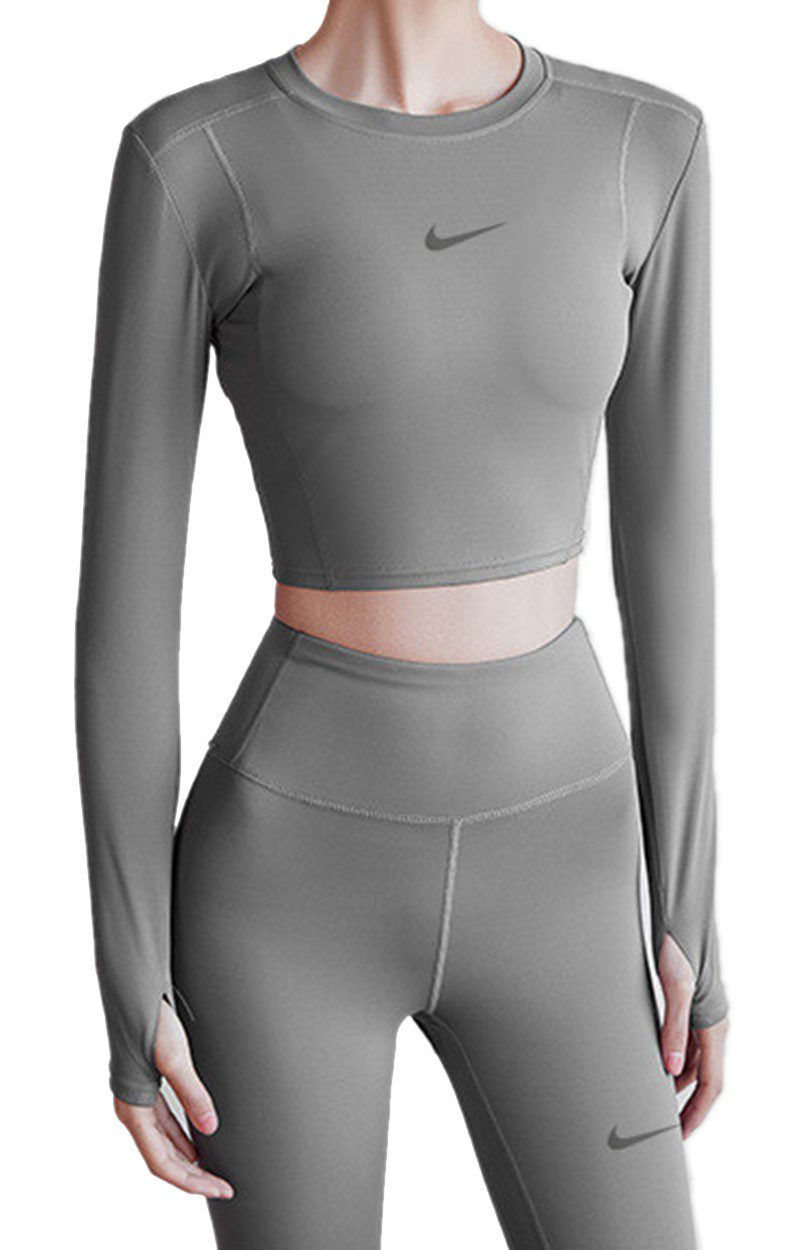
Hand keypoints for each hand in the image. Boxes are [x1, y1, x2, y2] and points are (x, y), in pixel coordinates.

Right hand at [113, 999, 233, 1199]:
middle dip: (193, 1176)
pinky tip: (199, 1138)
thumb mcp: (174, 1057)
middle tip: (224, 1185)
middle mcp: (132, 1107)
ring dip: (188, 1159)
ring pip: (163, 1143)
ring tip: (214, 1169)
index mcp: (133, 1108)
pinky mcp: (147, 1084)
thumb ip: (192, 1093)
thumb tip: (210, 1127)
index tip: (219, 1188)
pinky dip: (182, 1137)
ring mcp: (138, 1097)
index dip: (191, 1181)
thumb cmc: (149, 1020)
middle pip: (162, 1158)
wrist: (135, 990)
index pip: (161, 1164)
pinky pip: (164, 1123)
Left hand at [658, 934, 727, 1138]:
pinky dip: (672, 1060)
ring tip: (655, 1103)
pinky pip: (685, 1043)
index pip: (712, 1084)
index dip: (697, 1113)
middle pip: (704, 1078)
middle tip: (664, 1129)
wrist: (679, 916)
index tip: (680, 1135)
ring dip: (678, 1085)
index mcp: (714, 1025)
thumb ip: (673, 1027)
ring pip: (695, 1062)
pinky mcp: (689, 1004)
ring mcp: (702, 1015)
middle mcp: (712, 1024)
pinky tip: (655, 1066)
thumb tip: (672, 1067)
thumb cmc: (678, 945)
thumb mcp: (674, 985)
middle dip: (687, 1106)